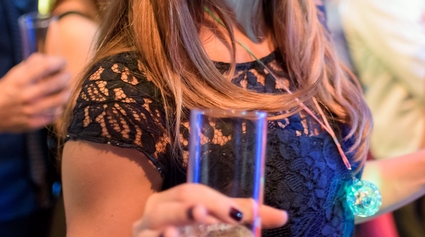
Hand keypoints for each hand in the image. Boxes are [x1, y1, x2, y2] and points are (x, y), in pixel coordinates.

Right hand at [0, 53, 71, 132]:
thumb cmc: (5, 90)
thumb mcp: (14, 73)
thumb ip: (33, 63)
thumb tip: (52, 59)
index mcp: (20, 79)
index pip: (47, 66)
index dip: (59, 62)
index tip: (62, 62)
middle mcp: (27, 95)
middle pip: (59, 82)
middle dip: (66, 76)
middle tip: (65, 75)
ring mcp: (31, 111)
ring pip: (62, 99)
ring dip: (66, 91)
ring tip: (65, 88)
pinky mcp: (34, 123)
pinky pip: (56, 114)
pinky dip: (58, 107)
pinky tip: (55, 104)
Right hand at [132, 184, 287, 236]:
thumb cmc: (186, 232)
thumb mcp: (212, 223)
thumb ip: (242, 217)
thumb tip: (283, 216)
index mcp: (170, 199)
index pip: (192, 192)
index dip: (214, 202)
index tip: (237, 215)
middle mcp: (152, 213)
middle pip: (170, 205)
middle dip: (190, 211)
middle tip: (208, 218)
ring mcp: (142, 233)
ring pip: (153, 228)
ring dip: (172, 228)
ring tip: (181, 229)